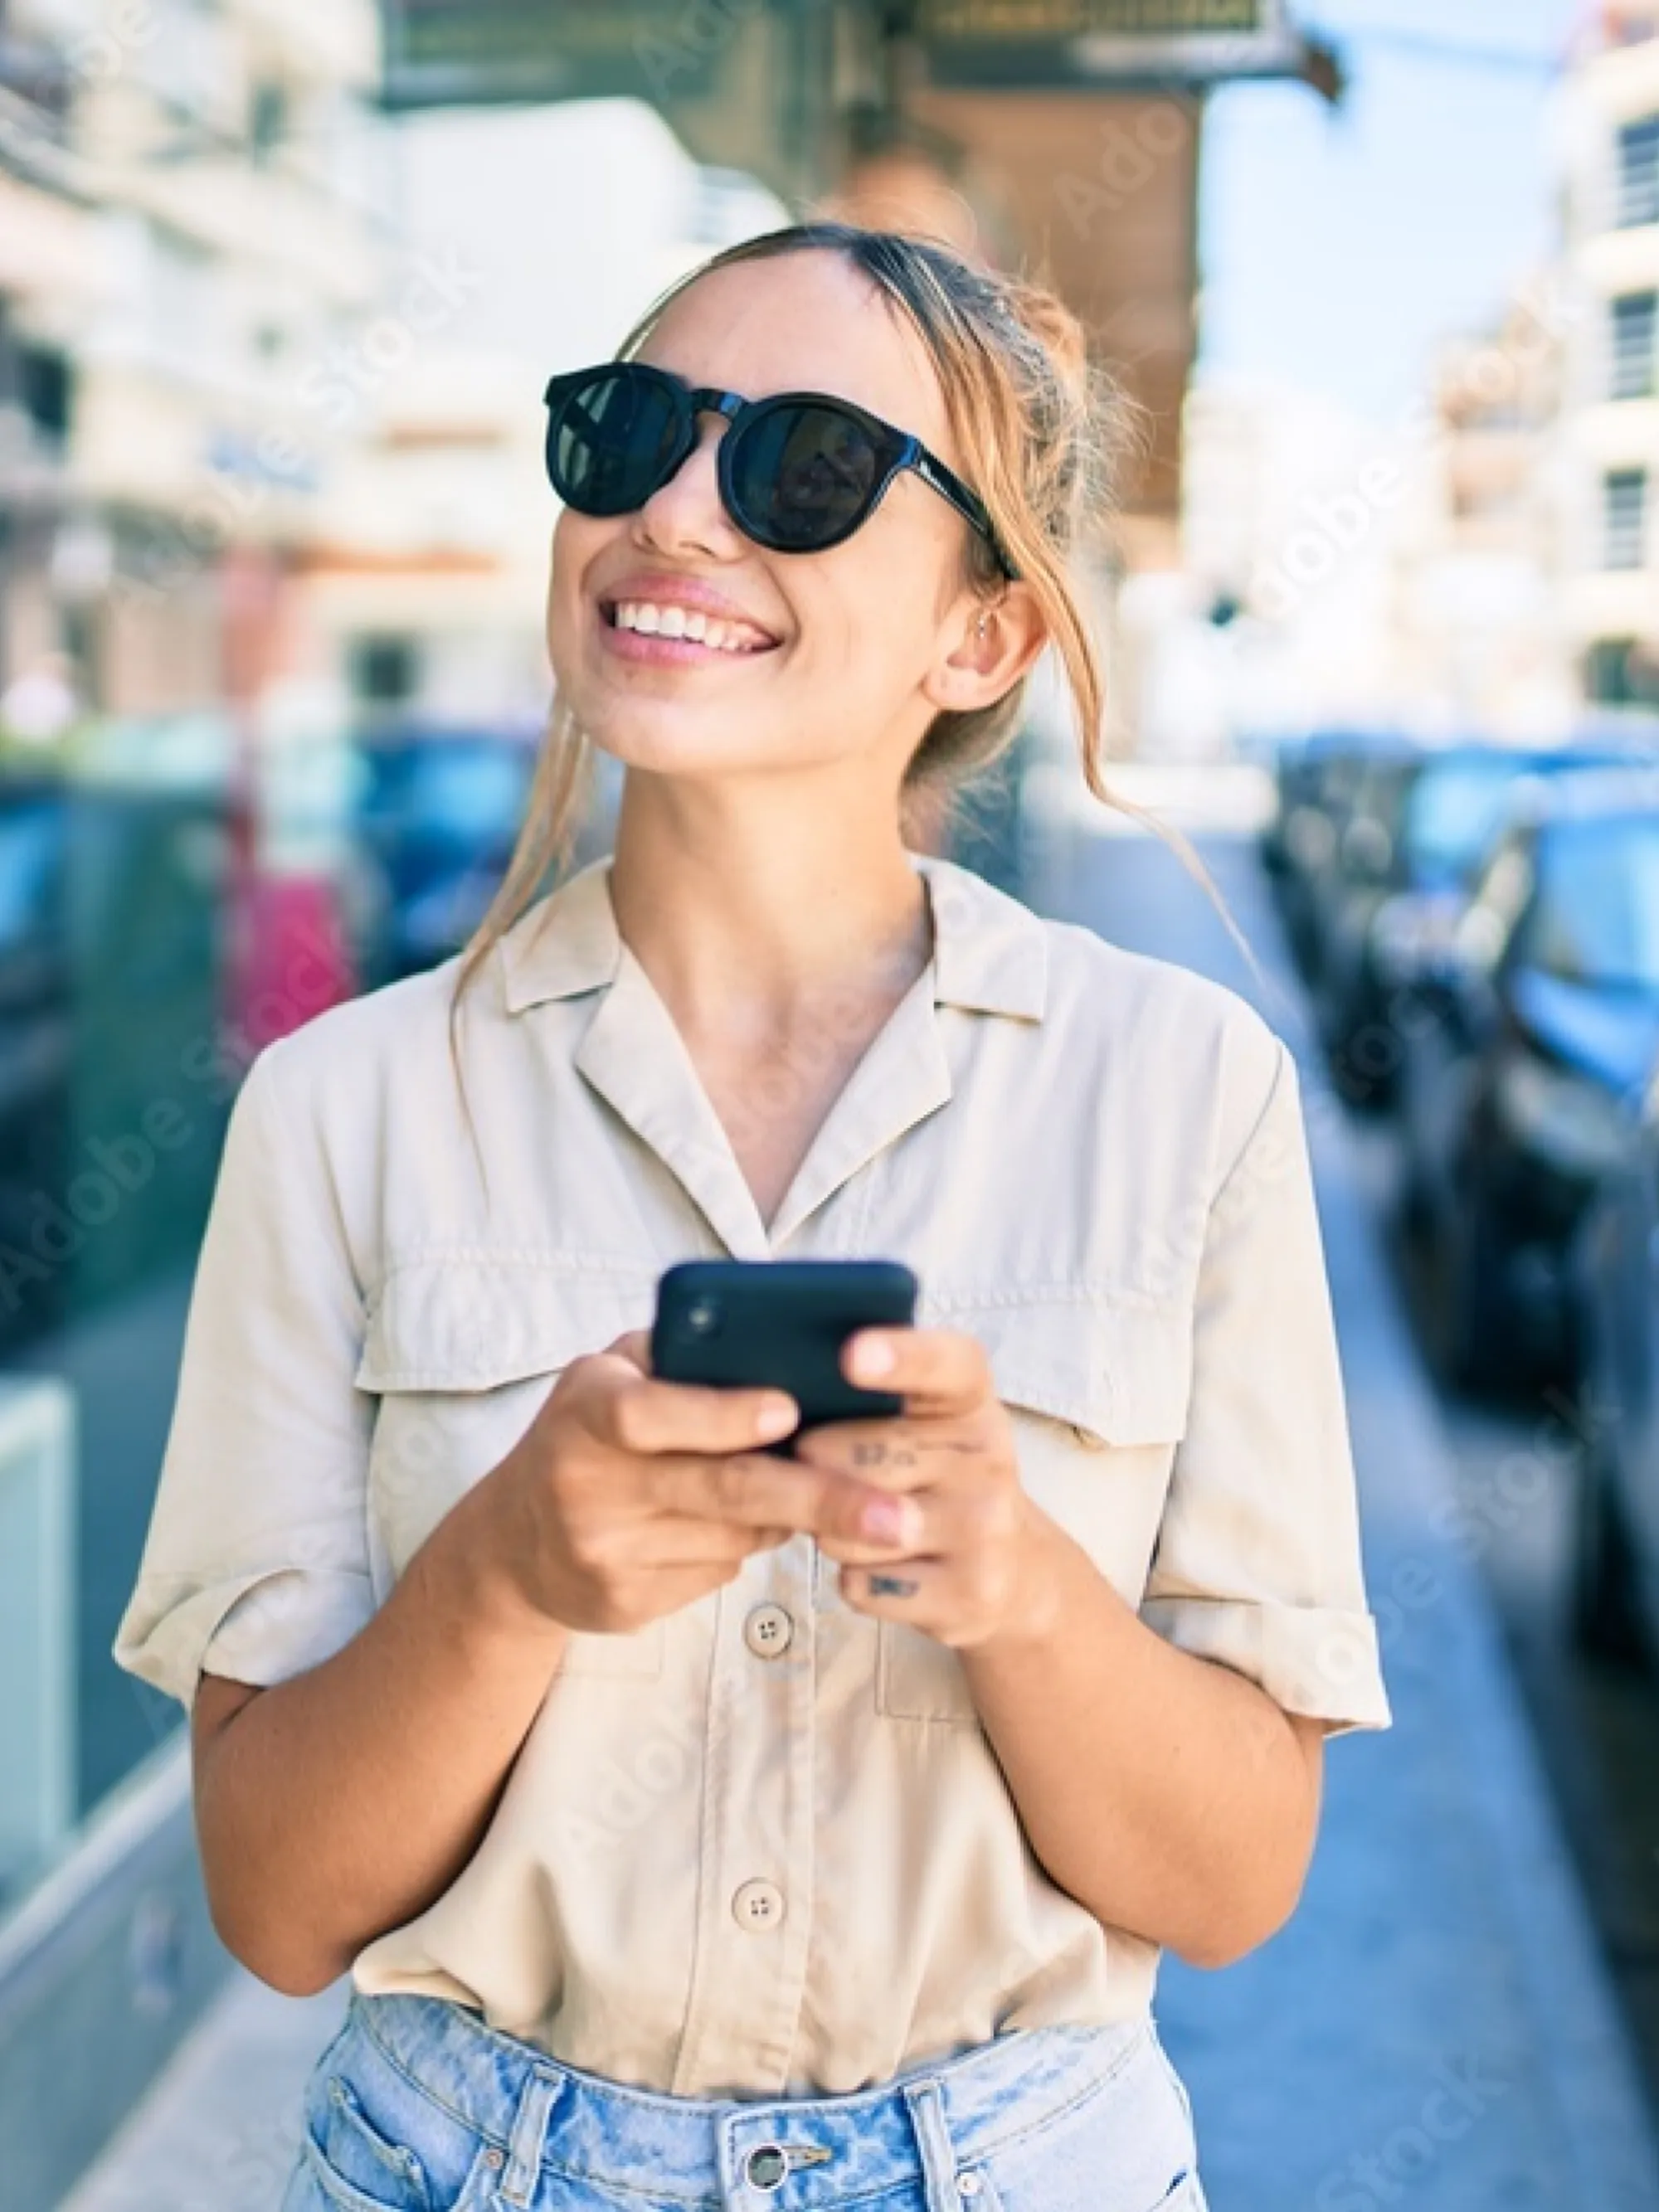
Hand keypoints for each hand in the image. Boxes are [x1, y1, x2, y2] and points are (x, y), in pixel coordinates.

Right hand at [475, 1328, 938, 1639]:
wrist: (512, 1543)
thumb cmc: (590, 1432)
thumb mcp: (611, 1375)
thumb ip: (680, 1355)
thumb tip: (784, 1343)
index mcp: (584, 1411)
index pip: (651, 1413)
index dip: (721, 1414)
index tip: (790, 1410)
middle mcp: (584, 1484)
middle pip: (720, 1490)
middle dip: (818, 1499)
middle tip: (896, 1514)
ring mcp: (602, 1552)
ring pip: (734, 1536)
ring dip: (788, 1516)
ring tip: (817, 1492)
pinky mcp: (621, 1605)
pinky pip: (717, 1574)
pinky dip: (746, 1547)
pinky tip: (740, 1525)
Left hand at [795, 1325, 1053, 1651]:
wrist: (1013, 1571)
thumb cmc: (939, 1477)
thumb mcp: (928, 1421)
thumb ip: (874, 1396)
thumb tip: (778, 1397)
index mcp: (971, 1401)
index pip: (948, 1365)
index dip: (901, 1356)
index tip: (852, 1354)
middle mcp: (988, 1458)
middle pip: (858, 1454)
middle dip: (816, 1464)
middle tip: (824, 1466)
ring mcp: (983, 1529)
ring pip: (849, 1527)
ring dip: (830, 1530)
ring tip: (861, 1521)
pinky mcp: (969, 1593)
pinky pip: (860, 1584)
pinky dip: (855, 1579)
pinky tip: (885, 1566)